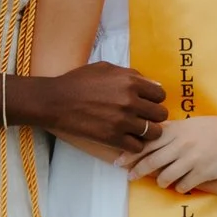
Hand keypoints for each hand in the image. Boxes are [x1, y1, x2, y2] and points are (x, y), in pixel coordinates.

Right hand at [36, 60, 167, 159]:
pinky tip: (126, 139)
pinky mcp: (113, 138)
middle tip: (143, 118)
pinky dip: (135, 145)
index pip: (160, 95)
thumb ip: (132, 75)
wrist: (55, 101)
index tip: (146, 103)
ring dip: (147, 132)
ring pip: (154, 133)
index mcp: (130, 81)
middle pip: (161, 114)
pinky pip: (138, 147)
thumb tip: (154, 85)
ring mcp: (123, 121)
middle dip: (154, 116)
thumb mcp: (106, 69)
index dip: (155, 99)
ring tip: (136, 130)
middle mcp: (130, 101)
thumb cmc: (78, 82)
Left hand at [130, 92, 216, 192]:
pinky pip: (182, 185)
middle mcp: (181, 143)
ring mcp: (191, 159)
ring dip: (159, 181)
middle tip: (128, 176)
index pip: (147, 140)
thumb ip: (177, 131)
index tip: (118, 158)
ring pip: (163, 176)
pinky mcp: (203, 172)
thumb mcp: (196, 124)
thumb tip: (159, 138)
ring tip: (159, 182)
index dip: (130, 151)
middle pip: (149, 159)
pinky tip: (181, 186)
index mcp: (179, 129)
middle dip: (136, 169)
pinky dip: (179, 187)